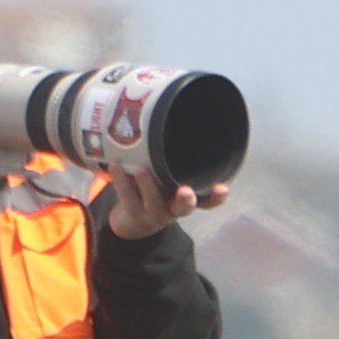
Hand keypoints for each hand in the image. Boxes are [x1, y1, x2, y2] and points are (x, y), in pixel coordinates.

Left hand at [107, 167, 228, 240]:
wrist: (133, 220)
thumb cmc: (157, 188)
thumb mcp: (168, 176)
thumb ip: (170, 159)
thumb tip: (168, 117)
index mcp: (188, 199)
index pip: (208, 200)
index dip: (216, 196)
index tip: (223, 188)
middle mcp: (174, 208)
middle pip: (184, 208)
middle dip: (186, 200)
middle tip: (186, 191)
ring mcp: (154, 213)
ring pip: (153, 202)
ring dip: (148, 185)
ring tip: (141, 169)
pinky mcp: (134, 214)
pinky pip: (128, 198)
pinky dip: (121, 181)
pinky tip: (115, 165)